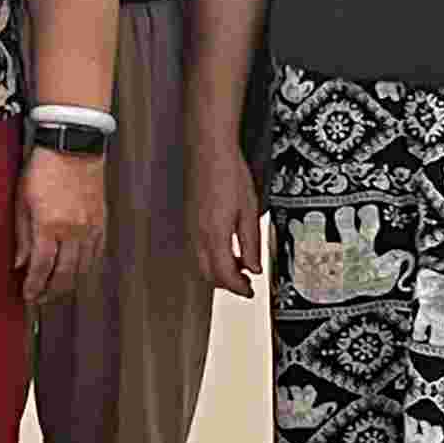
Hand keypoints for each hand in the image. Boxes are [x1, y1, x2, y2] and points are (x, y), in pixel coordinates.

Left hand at [15, 142, 105, 303]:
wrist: (73, 146)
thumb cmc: (43, 169)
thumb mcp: (22, 200)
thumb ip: (22, 235)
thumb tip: (20, 263)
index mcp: (49, 225)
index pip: (41, 267)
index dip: (34, 286)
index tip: (28, 296)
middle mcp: (73, 231)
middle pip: (64, 275)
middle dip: (52, 292)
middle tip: (41, 299)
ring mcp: (91, 228)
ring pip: (83, 269)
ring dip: (69, 285)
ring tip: (57, 290)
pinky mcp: (102, 222)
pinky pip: (96, 255)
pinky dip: (86, 268)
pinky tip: (77, 272)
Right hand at [193, 134, 264, 297]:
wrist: (209, 150)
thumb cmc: (230, 175)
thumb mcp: (249, 211)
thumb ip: (250, 243)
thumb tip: (253, 268)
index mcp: (214, 235)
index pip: (224, 275)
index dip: (239, 288)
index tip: (250, 292)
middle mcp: (198, 235)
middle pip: (208, 274)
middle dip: (227, 284)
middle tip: (246, 284)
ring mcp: (191, 227)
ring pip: (200, 263)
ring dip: (218, 271)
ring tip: (239, 267)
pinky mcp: (189, 219)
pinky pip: (197, 249)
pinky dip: (210, 258)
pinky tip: (225, 250)